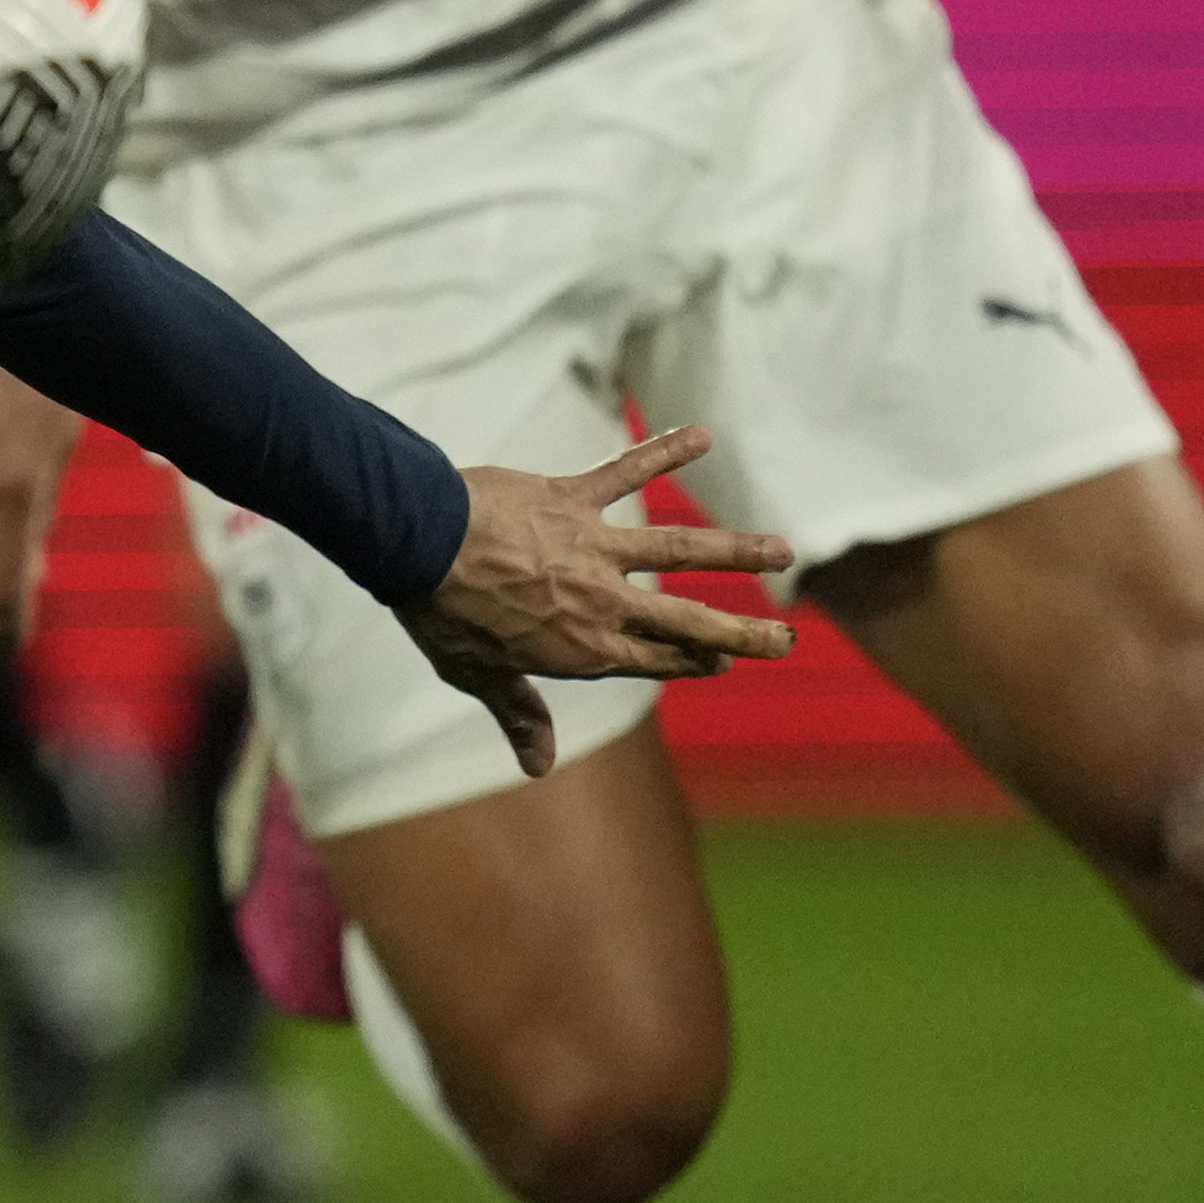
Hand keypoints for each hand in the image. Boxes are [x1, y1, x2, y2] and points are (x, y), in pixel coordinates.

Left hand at [400, 423, 799, 776]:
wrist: (417, 545)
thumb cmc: (442, 614)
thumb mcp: (478, 676)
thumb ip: (518, 714)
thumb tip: (538, 766)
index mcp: (583, 648)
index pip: (655, 660)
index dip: (694, 662)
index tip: (727, 662)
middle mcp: (602, 601)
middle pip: (686, 621)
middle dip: (742, 632)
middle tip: (786, 640)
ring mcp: (593, 548)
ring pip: (679, 549)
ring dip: (735, 549)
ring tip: (783, 549)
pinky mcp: (573, 498)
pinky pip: (627, 470)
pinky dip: (665, 451)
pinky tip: (703, 436)